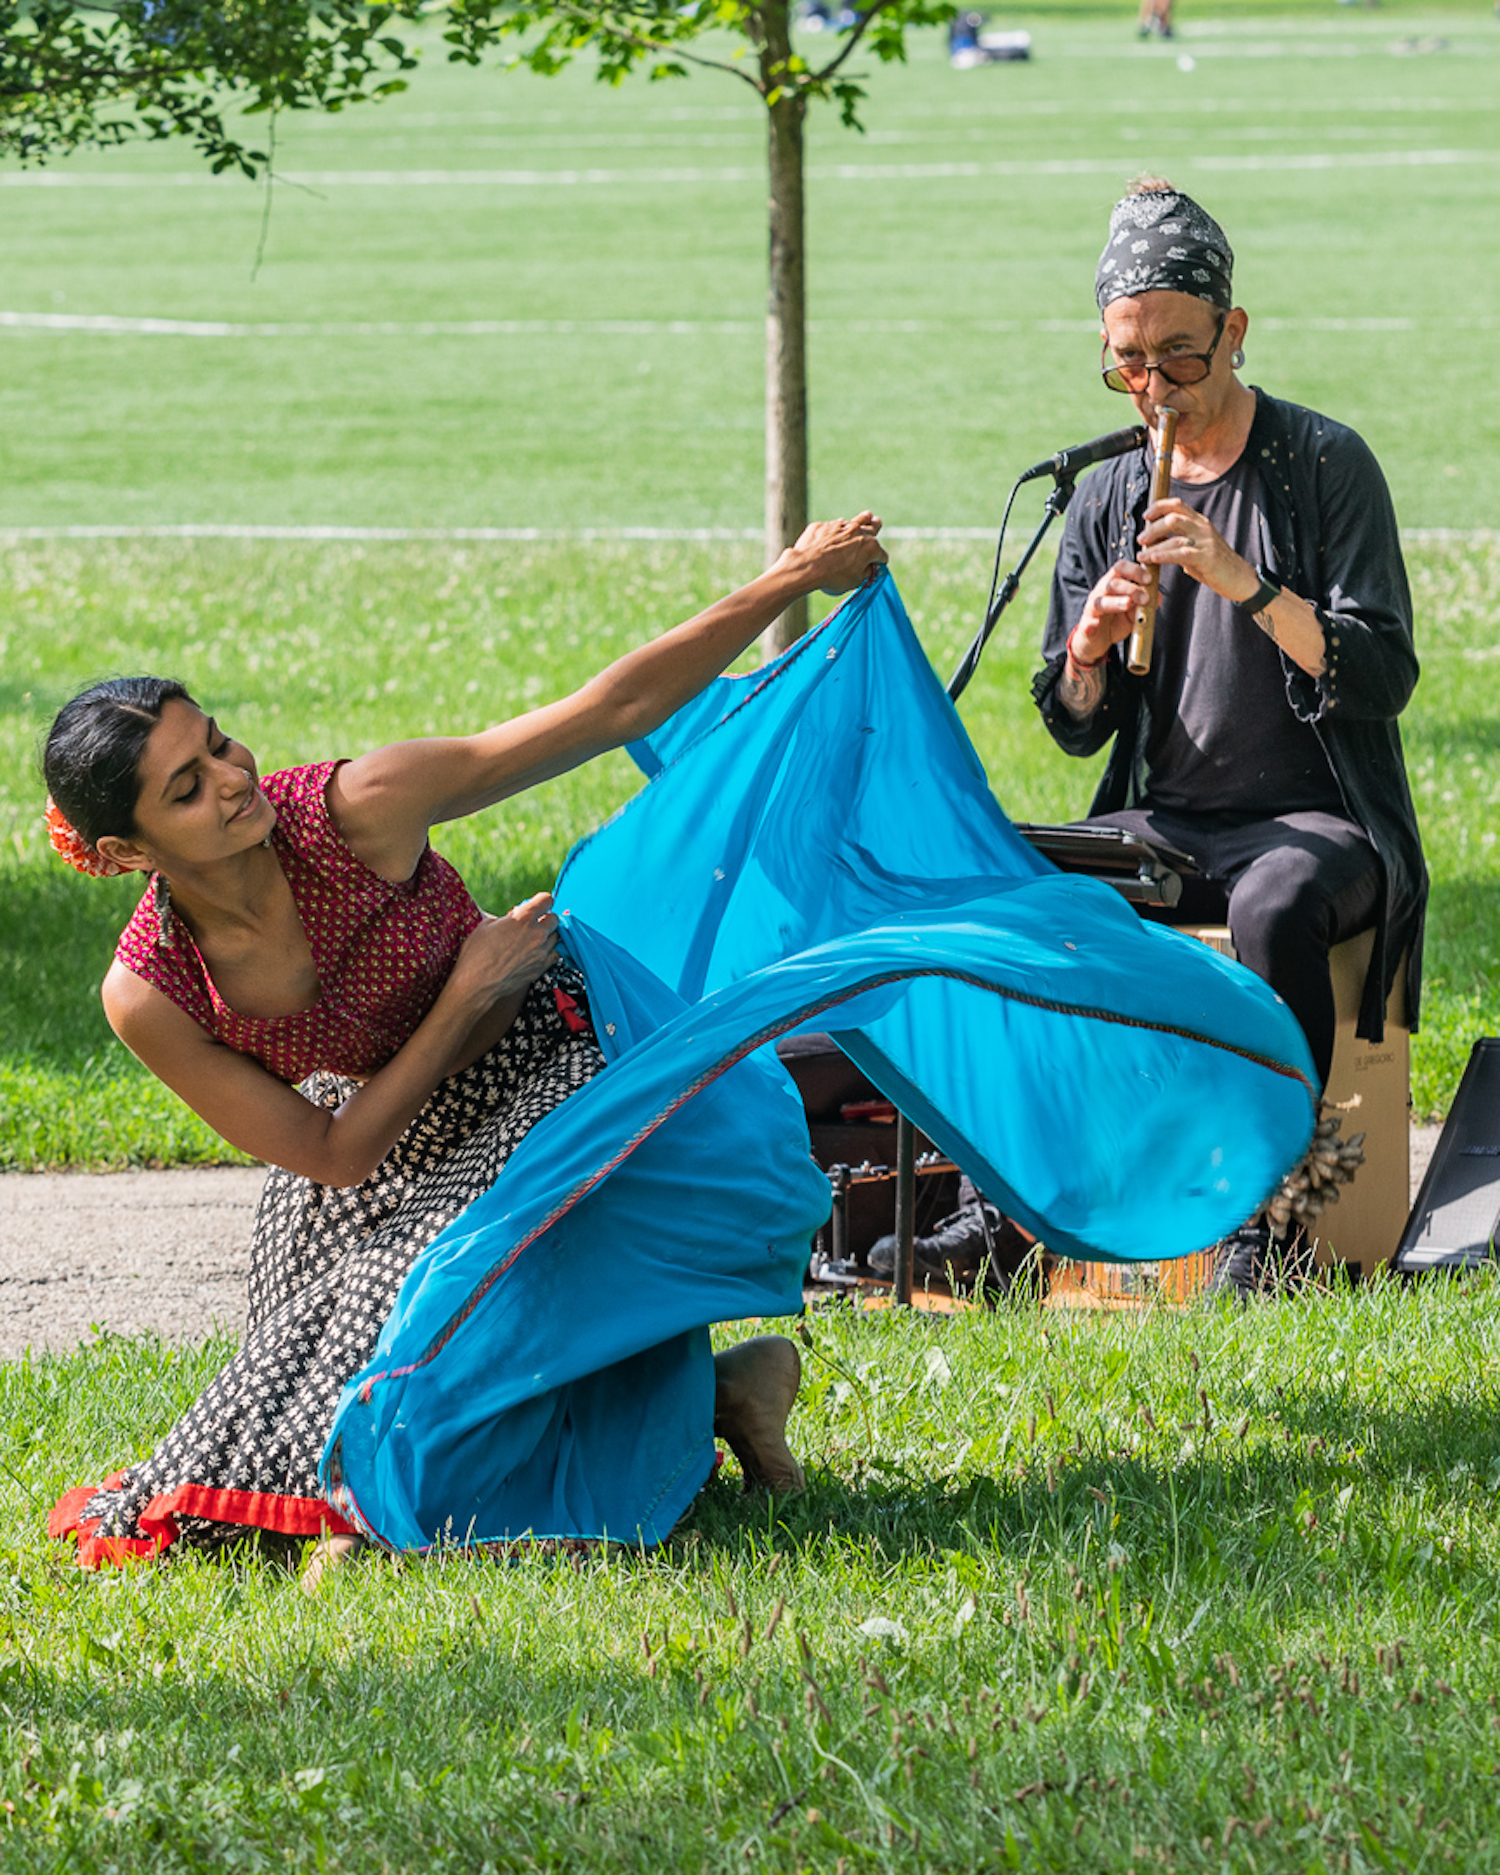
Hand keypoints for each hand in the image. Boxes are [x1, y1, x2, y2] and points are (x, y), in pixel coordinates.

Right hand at [445, 893, 558, 1012]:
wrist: (477, 983)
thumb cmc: (476, 953)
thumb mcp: (486, 925)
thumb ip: (506, 918)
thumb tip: (514, 918)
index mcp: (523, 919)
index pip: (547, 900)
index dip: (542, 901)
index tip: (539, 904)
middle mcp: (537, 934)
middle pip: (555, 919)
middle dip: (546, 918)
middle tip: (535, 922)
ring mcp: (541, 952)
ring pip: (557, 937)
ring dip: (548, 935)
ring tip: (536, 938)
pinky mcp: (541, 968)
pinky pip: (556, 955)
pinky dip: (550, 951)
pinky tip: (539, 951)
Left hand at [781, 512, 887, 594]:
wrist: (806, 566)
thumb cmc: (832, 577)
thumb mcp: (854, 582)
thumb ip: (865, 573)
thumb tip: (868, 568)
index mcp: (870, 547)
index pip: (881, 555)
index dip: (879, 562)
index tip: (875, 565)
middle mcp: (858, 532)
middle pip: (873, 527)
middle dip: (876, 527)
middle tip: (877, 523)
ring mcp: (840, 526)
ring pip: (855, 520)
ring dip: (862, 520)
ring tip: (867, 516)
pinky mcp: (823, 526)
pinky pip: (832, 526)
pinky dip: (835, 531)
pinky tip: (833, 536)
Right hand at [1072, 557, 1151, 659]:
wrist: (1097, 641)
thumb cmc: (1115, 622)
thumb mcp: (1133, 611)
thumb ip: (1145, 603)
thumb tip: (1159, 596)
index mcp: (1112, 585)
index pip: (1120, 568)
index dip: (1135, 571)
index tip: (1149, 579)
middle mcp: (1100, 593)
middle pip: (1112, 583)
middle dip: (1131, 588)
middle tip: (1145, 598)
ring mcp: (1091, 610)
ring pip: (1100, 601)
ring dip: (1115, 602)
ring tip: (1127, 605)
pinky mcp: (1086, 627)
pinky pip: (1087, 624)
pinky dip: (1091, 625)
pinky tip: (1094, 625)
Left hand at [1137, 498, 1257, 600]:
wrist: (1240, 579)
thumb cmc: (1214, 566)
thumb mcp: (1195, 549)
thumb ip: (1178, 542)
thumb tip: (1154, 542)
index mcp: (1199, 522)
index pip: (1177, 505)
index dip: (1159, 506)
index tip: (1145, 516)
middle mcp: (1202, 527)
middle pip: (1173, 516)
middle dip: (1153, 527)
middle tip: (1140, 539)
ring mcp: (1206, 541)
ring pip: (1175, 533)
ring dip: (1154, 543)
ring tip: (1141, 555)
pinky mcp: (1207, 557)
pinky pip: (1181, 553)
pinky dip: (1163, 555)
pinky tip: (1152, 559)